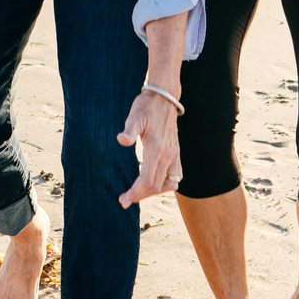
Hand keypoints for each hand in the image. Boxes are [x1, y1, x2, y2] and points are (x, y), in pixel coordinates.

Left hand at [116, 88, 182, 205]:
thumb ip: (129, 130)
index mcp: (156, 148)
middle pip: (156, 186)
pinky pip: (176, 177)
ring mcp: (174, 155)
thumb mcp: (135, 115)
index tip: (123, 200)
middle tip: (125, 200)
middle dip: (140, 196)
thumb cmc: (146, 107)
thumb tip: (121, 140)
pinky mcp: (177, 153)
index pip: (147, 179)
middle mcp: (168, 155)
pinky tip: (154, 182)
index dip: (135, 193)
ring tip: (138, 192)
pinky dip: (165, 184)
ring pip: (168, 184)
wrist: (164, 98)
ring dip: (153, 191)